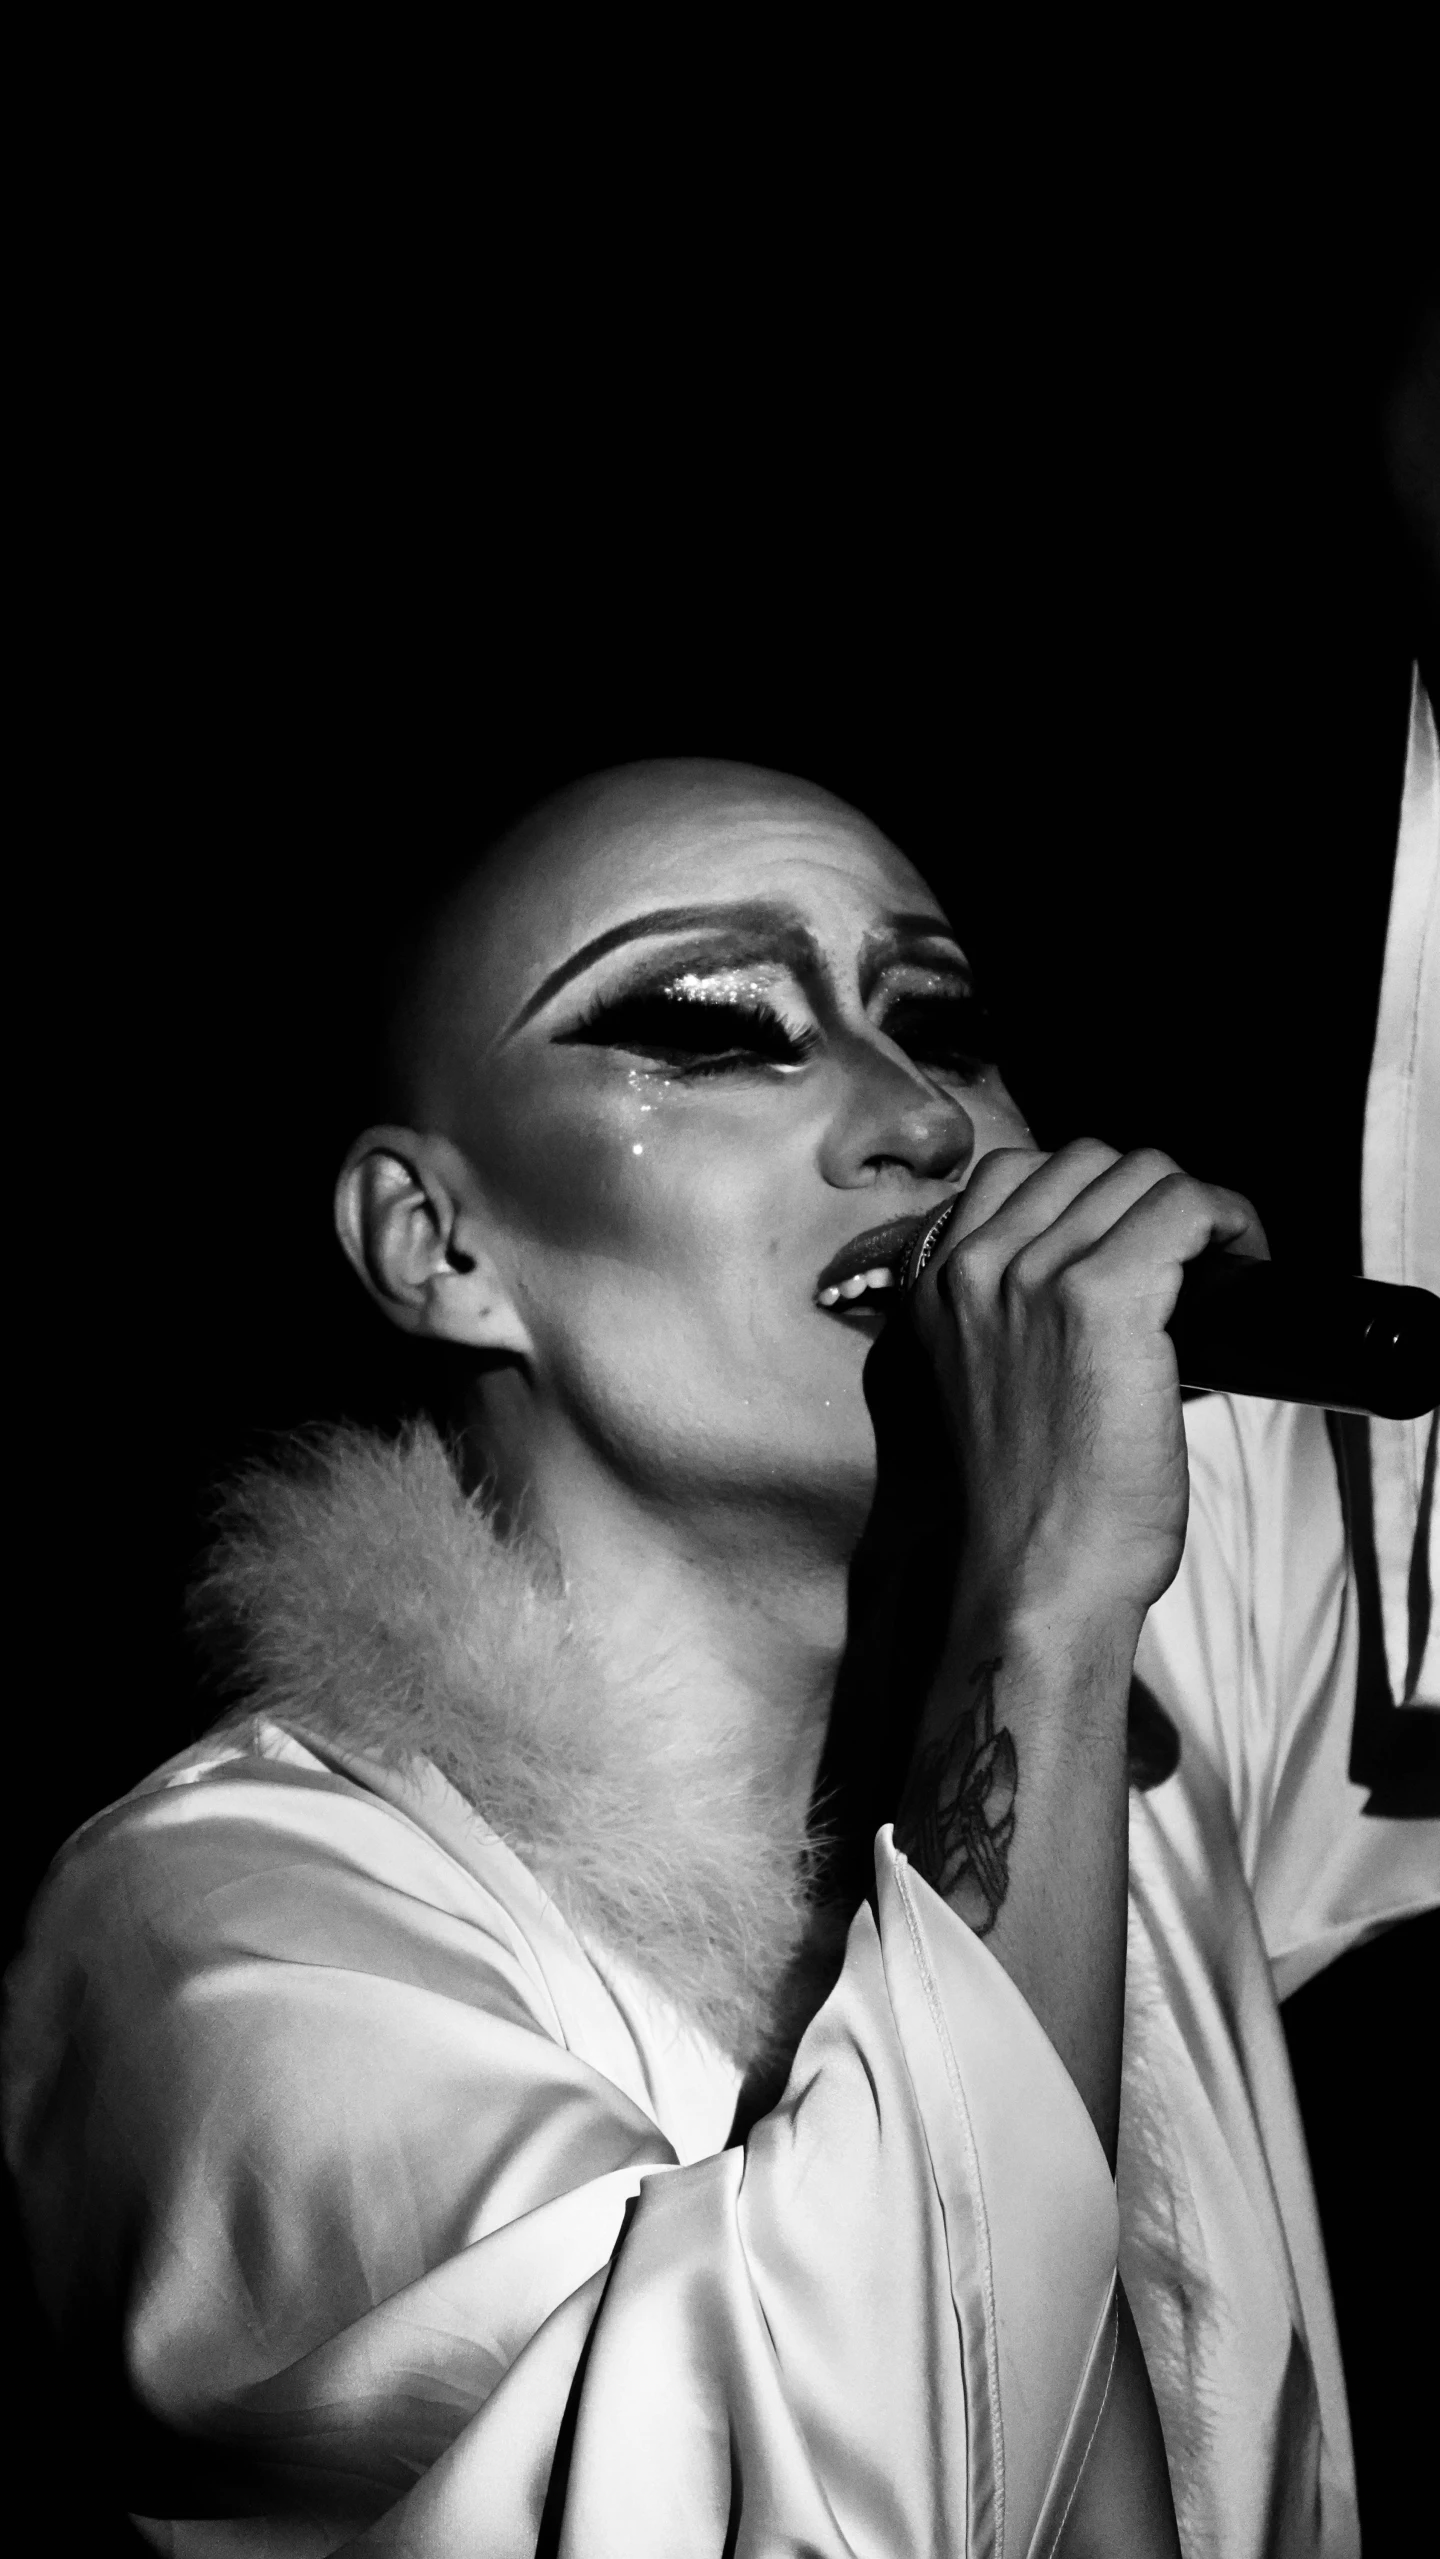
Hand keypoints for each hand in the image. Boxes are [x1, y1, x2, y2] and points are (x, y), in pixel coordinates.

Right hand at [909, 1139, 1268, 1634]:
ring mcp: (1035, 1276)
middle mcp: (976, 1268)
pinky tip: (1240, 1253)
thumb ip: (1010, 1322)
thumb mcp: (983, 1388)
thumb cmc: (1030, 1505)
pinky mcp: (1103, 1299)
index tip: (1134, 1235)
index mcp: (938, 1287)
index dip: (1090, 1193)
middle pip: (1083, 1158)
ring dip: (1191, 1203)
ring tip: (1220, 1254)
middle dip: (1145, 1192)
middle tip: (1188, 1249)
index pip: (1016, 1171)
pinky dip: (1226, 1219)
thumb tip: (1113, 1275)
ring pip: (1138, 1171)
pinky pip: (1183, 1206)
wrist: (1037, 1574)